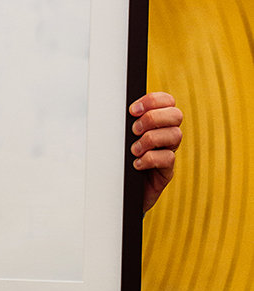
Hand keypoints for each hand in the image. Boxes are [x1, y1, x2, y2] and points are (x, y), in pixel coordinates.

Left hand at [129, 91, 182, 212]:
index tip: (132, 110)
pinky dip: (150, 159)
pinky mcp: (166, 171)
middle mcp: (166, 135)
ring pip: (175, 135)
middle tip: (134, 130)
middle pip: (176, 115)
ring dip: (150, 139)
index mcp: (157, 122)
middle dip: (153, 118)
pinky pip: (168, 158)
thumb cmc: (120, 160)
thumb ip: (125, 122)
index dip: (153, 100)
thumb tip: (113, 107)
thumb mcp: (121, 137)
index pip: (167, 101)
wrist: (120, 190)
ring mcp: (168, 152)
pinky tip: (136, 164)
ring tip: (134, 150)